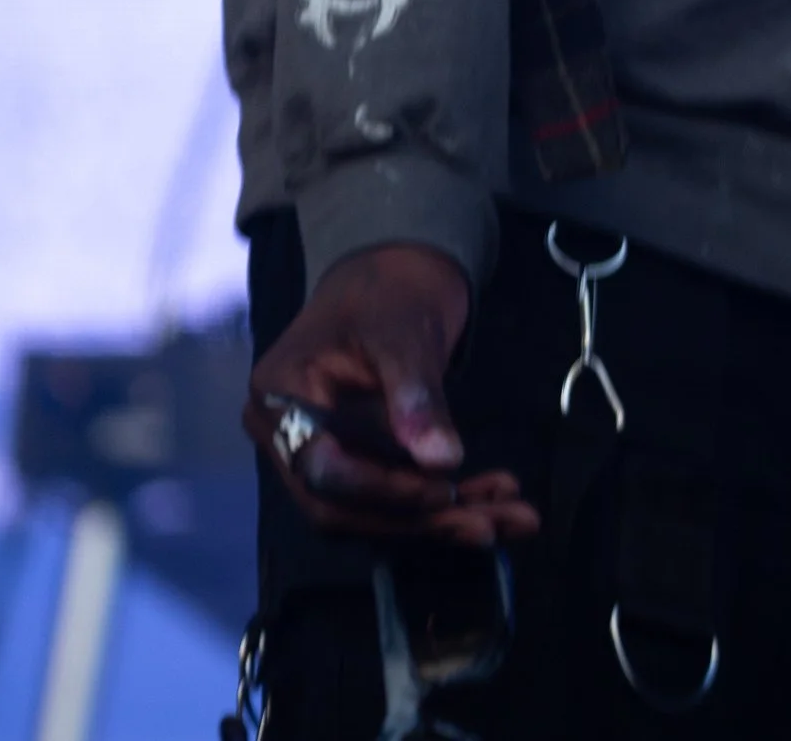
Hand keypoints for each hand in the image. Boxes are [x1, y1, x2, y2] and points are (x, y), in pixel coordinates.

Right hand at [244, 241, 538, 547]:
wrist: (395, 267)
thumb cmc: (387, 286)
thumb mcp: (402, 330)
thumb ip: (416, 394)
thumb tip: (442, 459)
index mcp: (279, 399)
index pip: (321, 470)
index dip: (382, 491)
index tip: (443, 492)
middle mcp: (288, 438)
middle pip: (350, 505)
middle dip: (423, 520)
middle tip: (492, 523)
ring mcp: (324, 454)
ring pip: (378, 511)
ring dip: (445, 520)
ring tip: (512, 517)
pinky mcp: (359, 463)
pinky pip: (396, 497)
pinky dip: (447, 503)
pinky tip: (496, 502)